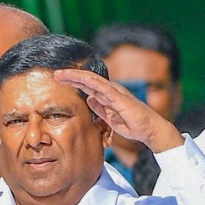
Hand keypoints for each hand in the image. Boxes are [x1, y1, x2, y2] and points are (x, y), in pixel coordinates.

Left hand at [54, 67, 182, 153]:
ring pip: (92, 81)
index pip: (87, 86)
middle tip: (55, 74)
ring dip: (76, 76)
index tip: (58, 80)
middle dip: (70, 76)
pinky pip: (104, 88)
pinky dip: (91, 82)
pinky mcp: (120, 98)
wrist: (148, 130)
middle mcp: (110, 90)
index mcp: (107, 95)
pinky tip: (80, 79)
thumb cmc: (131, 124)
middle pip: (87, 80)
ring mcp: (115, 92)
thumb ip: (100, 108)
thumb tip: (89, 99)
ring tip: (60, 74)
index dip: (73, 82)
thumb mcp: (109, 117)